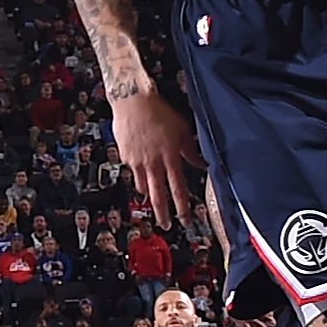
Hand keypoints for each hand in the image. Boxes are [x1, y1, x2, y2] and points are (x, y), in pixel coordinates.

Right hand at [109, 87, 206, 233]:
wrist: (133, 100)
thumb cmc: (160, 112)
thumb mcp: (183, 130)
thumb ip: (191, 151)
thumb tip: (201, 163)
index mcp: (170, 158)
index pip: (178, 190)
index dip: (182, 208)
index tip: (185, 220)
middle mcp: (153, 163)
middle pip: (158, 196)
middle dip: (162, 214)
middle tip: (166, 225)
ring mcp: (137, 161)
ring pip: (143, 186)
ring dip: (149, 196)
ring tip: (152, 202)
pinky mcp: (125, 155)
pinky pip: (133, 170)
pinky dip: (138, 174)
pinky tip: (141, 170)